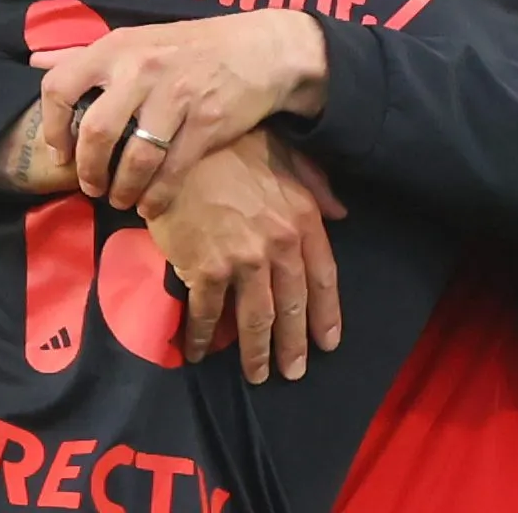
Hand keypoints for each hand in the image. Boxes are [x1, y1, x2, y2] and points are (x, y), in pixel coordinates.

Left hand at [35, 9, 327, 213]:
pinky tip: (149, 205)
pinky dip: (156, 197)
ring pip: (135, 159)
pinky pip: (172, 172)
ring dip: (121, 189)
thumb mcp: (133, 39)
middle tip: (90, 187)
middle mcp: (140, 69)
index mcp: (115, 47)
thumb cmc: (186, 47)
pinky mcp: (205, 123)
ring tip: (119, 199)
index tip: (59, 152)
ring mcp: (174, 97)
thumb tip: (33, 59)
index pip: (60, 86)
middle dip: (88, 170)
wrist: (257, 49)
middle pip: (96, 132)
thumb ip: (82, 53)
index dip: (52, 126)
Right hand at [144, 131, 346, 383]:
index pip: (323, 277)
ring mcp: (242, 261)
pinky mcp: (203, 269)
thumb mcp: (283, 152)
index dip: (326, 314)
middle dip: (292, 346)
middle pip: (290, 307)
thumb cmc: (228, 142)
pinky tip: (196, 351)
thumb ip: (314, 182)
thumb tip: (340, 211)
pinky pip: (205, 313)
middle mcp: (278, 245)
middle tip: (292, 372)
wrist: (176, 142)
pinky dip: (200, 337)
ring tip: (257, 375)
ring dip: (255, 353)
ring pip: (254, 319)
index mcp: (302, 218)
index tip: (328, 342)